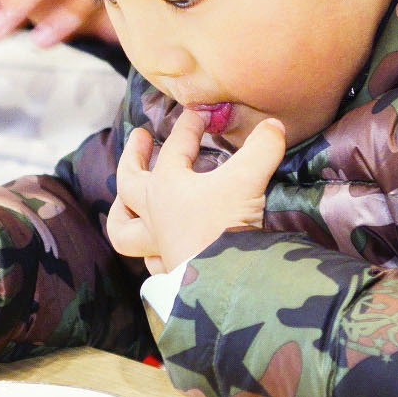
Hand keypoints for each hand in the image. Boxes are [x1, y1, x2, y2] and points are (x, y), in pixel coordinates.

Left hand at [107, 108, 286, 273]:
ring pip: (124, 230)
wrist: (226, 284)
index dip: (189, 126)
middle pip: (129, 182)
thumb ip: (261, 149)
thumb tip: (274, 125)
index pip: (174, 147)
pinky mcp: (170, 274)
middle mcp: (155, 215)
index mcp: (167, 187)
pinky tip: (157, 251)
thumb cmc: (227, 225)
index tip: (202, 112)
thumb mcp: (248, 180)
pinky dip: (149, 253)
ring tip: (125, 202)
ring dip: (123, 213)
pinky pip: (149, 261)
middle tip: (139, 136)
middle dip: (132, 156)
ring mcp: (158, 246)